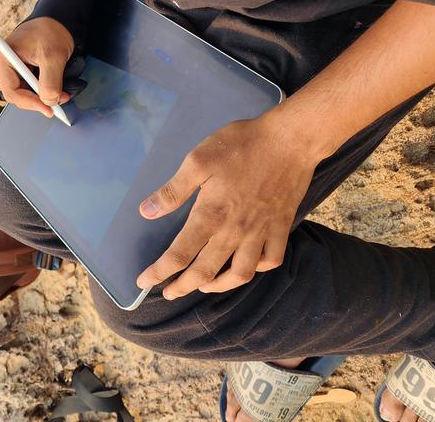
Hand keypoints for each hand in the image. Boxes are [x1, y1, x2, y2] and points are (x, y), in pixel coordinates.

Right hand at [0, 17, 73, 117]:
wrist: (59, 18)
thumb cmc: (52, 30)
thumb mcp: (53, 57)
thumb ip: (50, 83)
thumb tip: (49, 102)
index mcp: (3, 57)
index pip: (11, 91)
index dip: (30, 103)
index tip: (49, 109)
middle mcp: (4, 62)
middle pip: (17, 94)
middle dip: (38, 101)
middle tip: (58, 103)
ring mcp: (12, 66)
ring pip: (24, 92)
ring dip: (42, 97)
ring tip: (60, 94)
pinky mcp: (22, 68)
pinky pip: (29, 86)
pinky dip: (43, 90)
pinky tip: (56, 88)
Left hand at [135, 116, 319, 297]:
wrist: (290, 139)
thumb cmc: (241, 145)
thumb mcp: (198, 160)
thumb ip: (173, 190)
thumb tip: (146, 212)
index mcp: (211, 215)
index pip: (179, 255)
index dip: (159, 272)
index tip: (144, 281)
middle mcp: (235, 231)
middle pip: (205, 271)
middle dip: (183, 287)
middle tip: (169, 294)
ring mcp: (261, 232)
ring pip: (240, 274)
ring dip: (219, 285)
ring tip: (205, 286)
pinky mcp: (281, 226)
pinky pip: (271, 260)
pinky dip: (257, 269)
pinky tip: (246, 266)